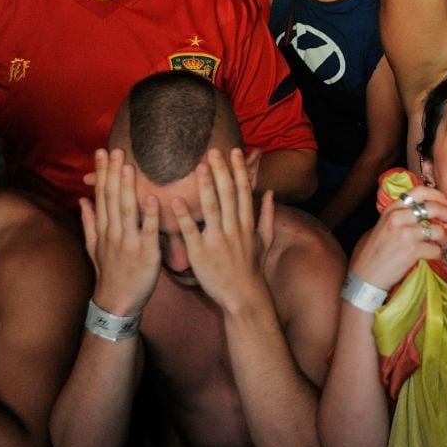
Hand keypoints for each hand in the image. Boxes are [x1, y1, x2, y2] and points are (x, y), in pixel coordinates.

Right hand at [79, 149, 161, 316]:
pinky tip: (154, 198)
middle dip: (114, 173)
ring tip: (130, 167)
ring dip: (128, 188)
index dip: (103, 173)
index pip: (102, 195)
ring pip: (127, 211)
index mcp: (104, 229)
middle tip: (117, 150)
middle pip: (113, 198)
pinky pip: (149, 232)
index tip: (103, 152)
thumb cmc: (110, 273)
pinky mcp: (147, 254)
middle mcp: (114, 233)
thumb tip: (82, 199)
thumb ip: (89, 221)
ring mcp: (129, 243)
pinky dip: (151, 215)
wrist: (118, 303)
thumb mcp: (94, 247)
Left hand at [169, 148, 273, 309]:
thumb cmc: (251, 268)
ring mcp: (218, 240)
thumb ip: (267, 215)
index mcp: (247, 224)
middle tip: (212, 150)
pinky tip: (176, 200)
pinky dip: (185, 215)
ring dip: (206, 186)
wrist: (243, 296)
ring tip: (198, 167)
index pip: (244, 191)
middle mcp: (234, 229)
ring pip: (212, 208)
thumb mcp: (265, 240)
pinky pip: (191, 231)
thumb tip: (270, 193)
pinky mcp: (201, 253)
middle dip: (221, 171)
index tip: (233, 151)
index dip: (239, 170)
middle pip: (229, 194)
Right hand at [352, 185, 446, 290]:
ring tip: (443, 245)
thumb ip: (398, 216)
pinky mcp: (412, 251)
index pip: (419, 191)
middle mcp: (398, 217)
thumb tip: (423, 212)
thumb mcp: (382, 226)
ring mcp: (405, 234)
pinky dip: (439, 254)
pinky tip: (436, 257)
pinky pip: (436, 249)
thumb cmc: (373, 254)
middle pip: (434, 208)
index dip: (438, 194)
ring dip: (446, 239)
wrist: (365, 278)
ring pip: (438, 230)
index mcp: (391, 209)